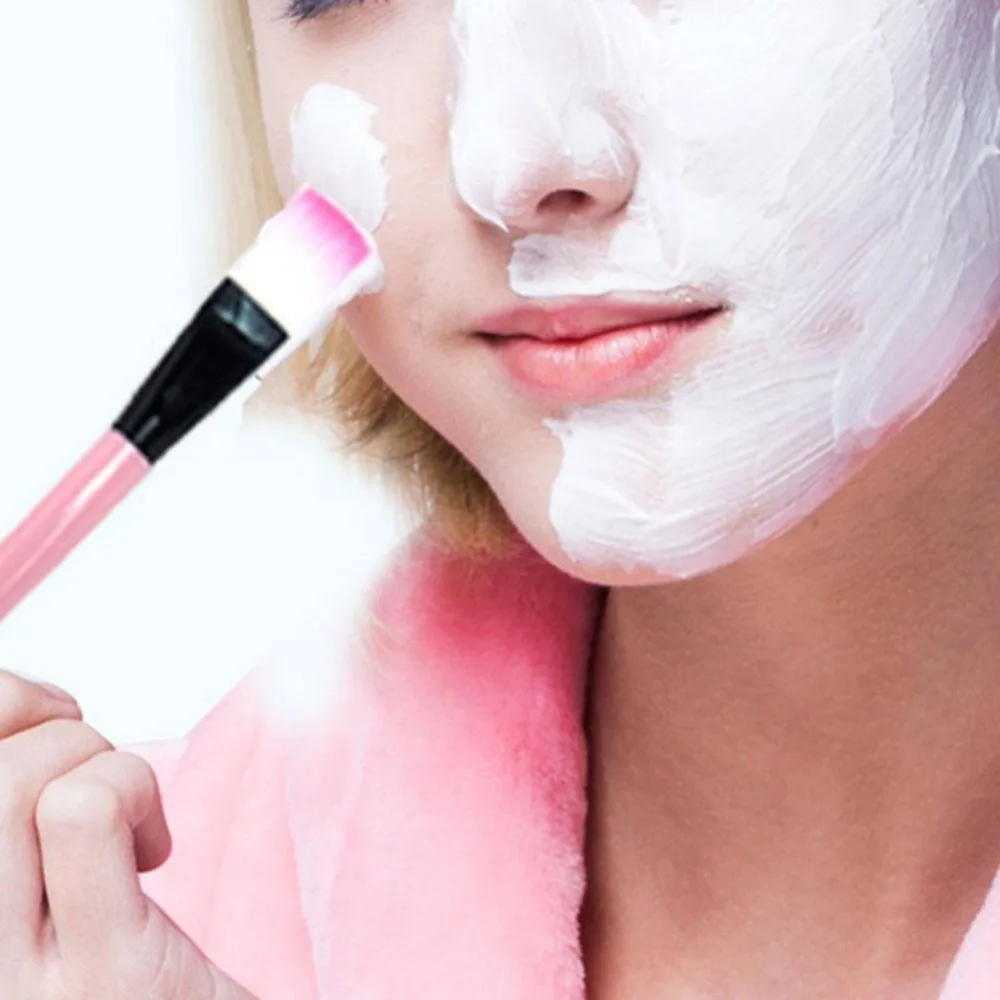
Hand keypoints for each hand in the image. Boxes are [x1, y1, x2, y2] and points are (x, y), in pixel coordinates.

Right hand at [0, 669, 257, 999]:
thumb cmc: (111, 960)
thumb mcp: (28, 886)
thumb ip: (8, 804)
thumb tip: (19, 696)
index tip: (45, 718)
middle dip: (55, 737)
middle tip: (105, 785)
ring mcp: (4, 984)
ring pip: (20, 781)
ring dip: (103, 764)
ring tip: (130, 829)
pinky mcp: (98, 982)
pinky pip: (86, 811)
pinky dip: (135, 790)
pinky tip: (152, 853)